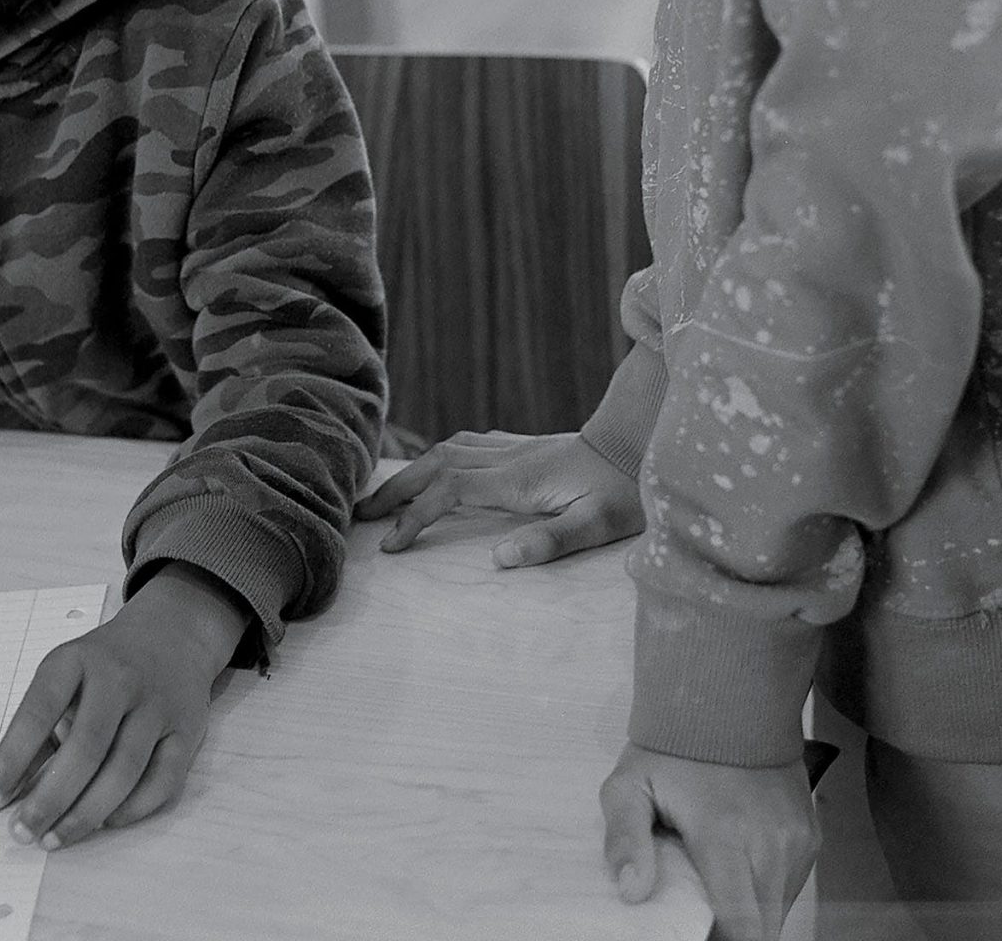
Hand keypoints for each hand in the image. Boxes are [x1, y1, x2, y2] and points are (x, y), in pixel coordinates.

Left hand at [0, 563, 248, 847]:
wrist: (173, 632)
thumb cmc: (103, 667)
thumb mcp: (60, 681)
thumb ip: (22, 739)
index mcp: (77, 659)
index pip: (40, 709)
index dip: (12, 757)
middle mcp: (119, 677)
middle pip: (85, 746)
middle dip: (50, 797)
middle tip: (22, 832)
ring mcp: (157, 703)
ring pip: (124, 769)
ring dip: (86, 813)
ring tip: (54, 838)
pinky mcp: (187, 729)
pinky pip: (162, 781)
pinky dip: (132, 810)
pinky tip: (105, 822)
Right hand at [355, 430, 642, 565]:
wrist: (641, 441)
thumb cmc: (624, 490)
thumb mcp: (597, 524)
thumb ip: (550, 541)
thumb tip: (499, 560)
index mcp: (517, 480)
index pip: (448, 491)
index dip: (415, 516)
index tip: (391, 545)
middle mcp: (507, 458)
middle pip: (435, 464)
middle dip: (396, 489)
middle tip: (360, 514)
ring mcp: (513, 448)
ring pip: (447, 449)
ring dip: (412, 469)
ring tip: (387, 493)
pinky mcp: (523, 446)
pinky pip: (466, 445)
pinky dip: (439, 455)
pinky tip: (436, 465)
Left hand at [601, 743, 817, 940]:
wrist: (727, 695)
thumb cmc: (673, 744)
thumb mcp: (629, 782)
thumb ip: (624, 837)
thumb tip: (632, 892)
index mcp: (724, 834)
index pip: (742, 928)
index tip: (697, 933)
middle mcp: (771, 842)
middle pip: (764, 928)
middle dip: (734, 931)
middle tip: (702, 912)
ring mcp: (796, 838)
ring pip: (779, 908)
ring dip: (751, 910)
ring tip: (716, 882)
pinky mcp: (810, 833)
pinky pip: (791, 883)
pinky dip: (767, 888)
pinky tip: (738, 865)